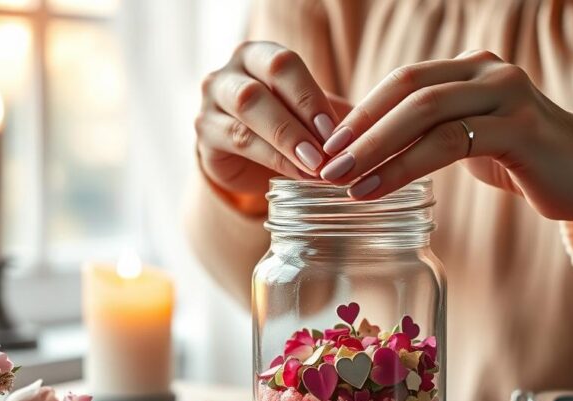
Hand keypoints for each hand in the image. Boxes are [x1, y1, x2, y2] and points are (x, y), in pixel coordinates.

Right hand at [196, 41, 348, 206]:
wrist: (246, 154)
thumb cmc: (286, 122)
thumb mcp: (310, 113)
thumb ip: (332, 116)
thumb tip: (368, 131)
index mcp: (259, 55)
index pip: (283, 65)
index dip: (308, 98)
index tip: (334, 131)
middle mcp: (230, 72)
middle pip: (258, 90)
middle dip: (295, 122)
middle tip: (325, 153)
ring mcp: (211, 101)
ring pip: (244, 115)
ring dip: (283, 142)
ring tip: (313, 167)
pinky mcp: (204, 132)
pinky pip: (236, 141)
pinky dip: (271, 159)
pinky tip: (296, 174)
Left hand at [318, 50, 572, 281]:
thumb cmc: (525, 158)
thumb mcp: (470, 138)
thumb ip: (430, 133)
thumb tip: (366, 149)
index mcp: (470, 69)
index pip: (402, 81)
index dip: (360, 113)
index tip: (324, 147)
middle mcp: (487, 71)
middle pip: (407, 91)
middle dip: (359, 131)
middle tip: (322, 167)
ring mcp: (507, 95)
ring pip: (425, 114)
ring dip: (375, 150)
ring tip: (340, 182)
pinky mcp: (521, 129)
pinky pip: (449, 144)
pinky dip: (405, 167)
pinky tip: (376, 190)